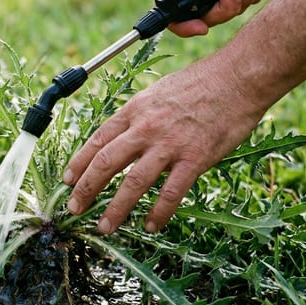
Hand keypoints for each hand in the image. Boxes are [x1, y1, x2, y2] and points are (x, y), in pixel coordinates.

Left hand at [63, 54, 264, 233]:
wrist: (237, 78)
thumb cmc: (201, 83)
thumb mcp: (158, 93)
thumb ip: (140, 117)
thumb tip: (126, 138)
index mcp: (135, 110)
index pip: (97, 140)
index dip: (79, 162)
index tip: (67, 180)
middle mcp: (145, 128)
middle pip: (105, 163)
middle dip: (85, 189)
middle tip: (74, 208)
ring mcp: (169, 144)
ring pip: (133, 183)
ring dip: (115, 209)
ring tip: (104, 226)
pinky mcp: (194, 158)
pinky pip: (171, 193)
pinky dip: (158, 213)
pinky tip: (151, 226)